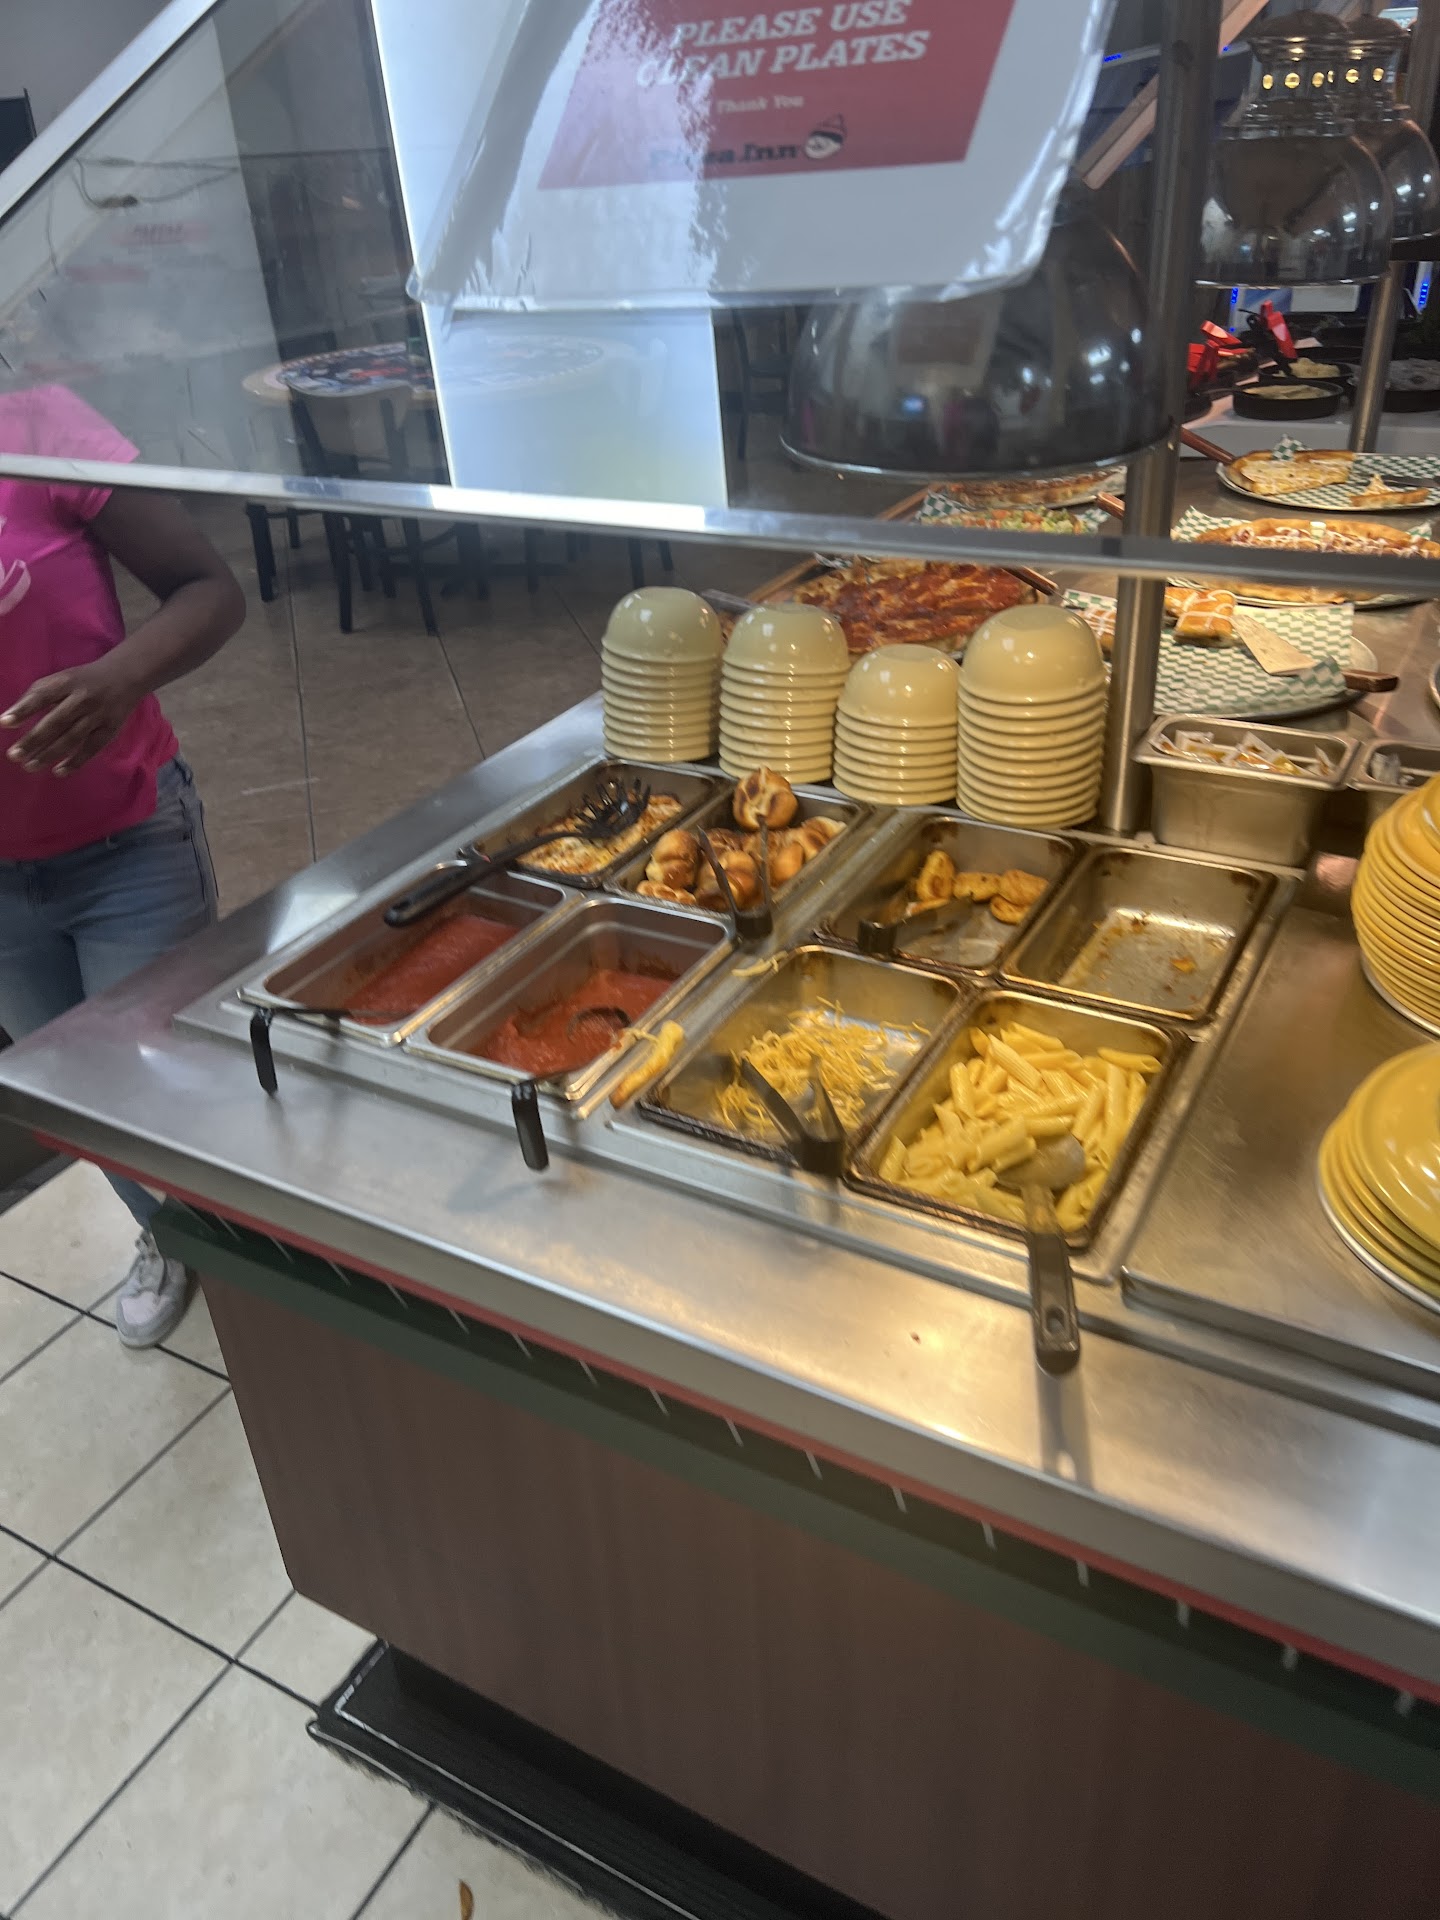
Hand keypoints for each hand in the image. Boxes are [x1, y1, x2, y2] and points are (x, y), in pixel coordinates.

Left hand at [0, 656, 142, 775]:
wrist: (126, 677)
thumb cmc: (84, 681)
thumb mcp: (62, 679)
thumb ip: (39, 695)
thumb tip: (12, 718)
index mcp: (66, 682)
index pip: (42, 695)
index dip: (24, 709)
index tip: (4, 723)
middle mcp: (82, 699)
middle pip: (55, 722)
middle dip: (33, 740)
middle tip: (14, 755)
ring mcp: (97, 716)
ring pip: (71, 738)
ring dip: (49, 754)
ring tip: (29, 766)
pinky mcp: (109, 730)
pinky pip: (91, 748)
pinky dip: (75, 761)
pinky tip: (59, 771)